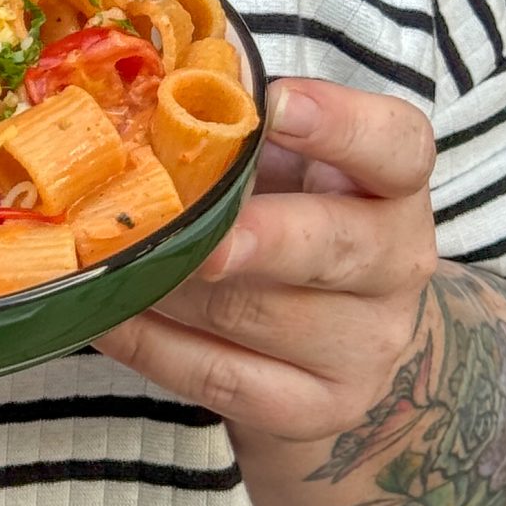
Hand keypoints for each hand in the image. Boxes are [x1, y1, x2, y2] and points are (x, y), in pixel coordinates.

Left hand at [92, 77, 439, 442]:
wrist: (340, 328)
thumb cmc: (293, 208)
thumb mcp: (286, 157)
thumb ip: (241, 131)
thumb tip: (143, 97)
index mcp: (393, 184)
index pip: (396, 147)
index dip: (339, 123)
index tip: (275, 103)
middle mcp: (396, 265)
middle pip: (335, 246)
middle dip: (260, 236)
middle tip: (195, 226)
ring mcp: (364, 347)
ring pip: (256, 313)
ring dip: (174, 280)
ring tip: (113, 251)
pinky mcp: (318, 408)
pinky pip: (220, 377)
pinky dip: (152, 343)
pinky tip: (109, 311)